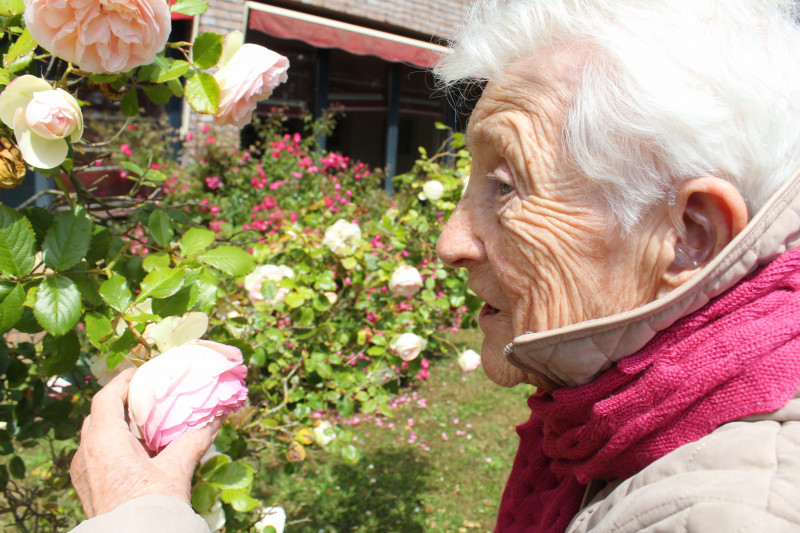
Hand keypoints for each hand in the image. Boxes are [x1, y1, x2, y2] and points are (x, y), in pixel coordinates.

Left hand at [70, 368, 221, 517]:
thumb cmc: (150, 505)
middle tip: (145, 398)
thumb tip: (216, 419)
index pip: (106, 397)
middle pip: (100, 415)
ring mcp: (84, 474)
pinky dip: (115, 447)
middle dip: (121, 403)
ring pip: (97, 438)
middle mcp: (86, 453)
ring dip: (118, 427)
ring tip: (145, 426)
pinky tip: (139, 456)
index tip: (140, 373)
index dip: (122, 381)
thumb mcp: (177, 469)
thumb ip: (194, 440)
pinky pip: (98, 457)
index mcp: (103, 440)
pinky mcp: (88, 490)